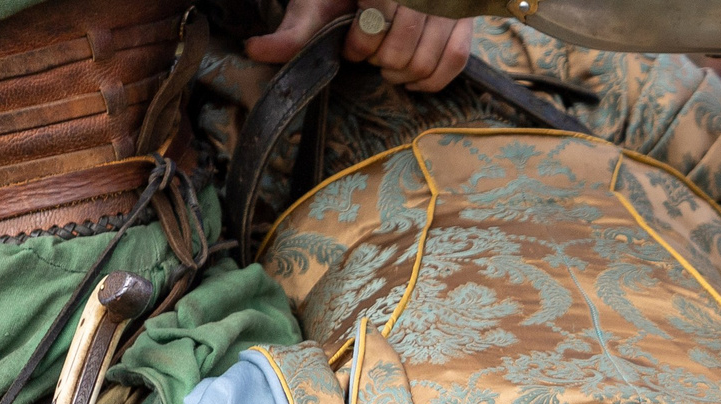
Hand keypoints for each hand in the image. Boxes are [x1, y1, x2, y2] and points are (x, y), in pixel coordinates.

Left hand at [247, 0, 476, 92]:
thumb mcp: (320, 3)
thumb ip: (294, 29)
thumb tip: (254, 50)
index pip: (378, 18)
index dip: (361, 43)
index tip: (351, 47)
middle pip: (403, 45)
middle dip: (381, 59)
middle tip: (371, 55)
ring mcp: (448, 6)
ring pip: (428, 57)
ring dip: (403, 73)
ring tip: (388, 65)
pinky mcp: (466, 21)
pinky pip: (455, 61)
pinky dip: (432, 79)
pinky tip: (411, 79)